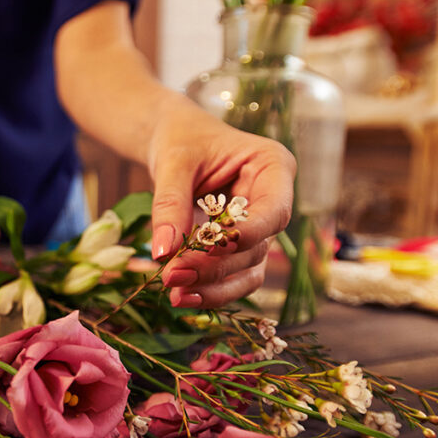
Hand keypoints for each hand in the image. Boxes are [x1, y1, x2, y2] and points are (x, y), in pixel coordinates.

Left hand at [147, 109, 295, 307]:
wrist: (175, 140)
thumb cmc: (181, 139)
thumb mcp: (173, 163)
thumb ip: (170, 203)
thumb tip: (163, 253)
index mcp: (273, 166)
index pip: (274, 210)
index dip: (248, 234)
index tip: (210, 246)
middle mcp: (274, 200)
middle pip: (257, 247)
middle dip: (216, 266)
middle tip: (173, 276)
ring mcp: (259, 228)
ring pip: (249, 271)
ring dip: (214, 288)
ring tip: (175, 295)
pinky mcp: (240, 248)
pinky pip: (232, 276)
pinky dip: (208, 289)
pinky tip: (181, 297)